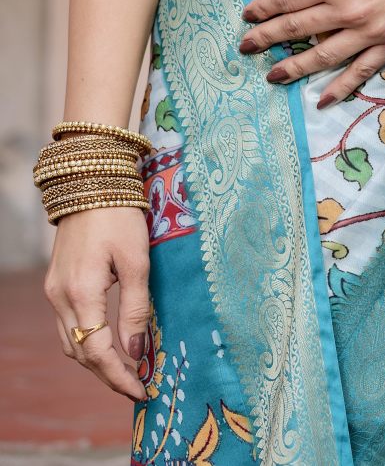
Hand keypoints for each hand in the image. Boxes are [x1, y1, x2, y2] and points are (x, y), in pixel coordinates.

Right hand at [43, 206, 149, 401]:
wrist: (91, 183)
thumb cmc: (120, 217)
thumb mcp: (138, 262)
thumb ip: (135, 308)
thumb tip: (136, 351)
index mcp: (82, 293)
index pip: (96, 352)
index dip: (118, 376)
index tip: (141, 390)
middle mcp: (61, 297)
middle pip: (79, 353)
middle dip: (107, 374)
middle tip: (137, 384)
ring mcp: (54, 291)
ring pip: (70, 342)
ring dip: (95, 360)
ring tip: (126, 368)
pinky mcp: (56, 283)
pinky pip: (67, 324)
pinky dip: (85, 340)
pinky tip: (107, 341)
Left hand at [240, 0, 384, 106]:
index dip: (264, 8)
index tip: (247, 16)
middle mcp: (346, 12)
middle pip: (298, 29)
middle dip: (268, 38)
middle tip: (246, 47)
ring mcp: (368, 33)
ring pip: (323, 57)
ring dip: (295, 68)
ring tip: (273, 76)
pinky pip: (361, 70)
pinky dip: (341, 87)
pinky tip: (324, 98)